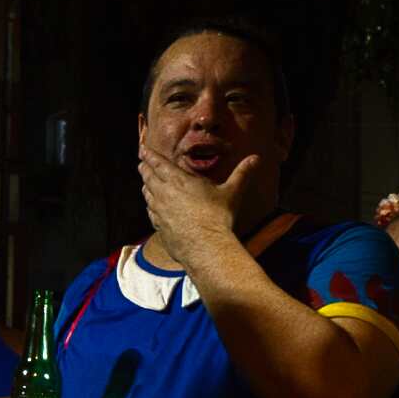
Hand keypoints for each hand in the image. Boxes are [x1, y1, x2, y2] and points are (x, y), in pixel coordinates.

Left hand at [138, 142, 259, 267]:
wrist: (206, 247)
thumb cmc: (218, 217)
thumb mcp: (232, 192)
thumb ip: (242, 173)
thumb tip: (256, 158)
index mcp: (178, 181)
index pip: (158, 164)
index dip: (149, 156)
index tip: (142, 150)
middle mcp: (164, 194)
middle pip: (148, 177)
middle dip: (145, 168)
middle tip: (142, 163)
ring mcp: (159, 211)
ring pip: (147, 194)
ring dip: (146, 186)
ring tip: (146, 183)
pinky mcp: (159, 226)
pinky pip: (150, 212)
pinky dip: (150, 205)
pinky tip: (152, 206)